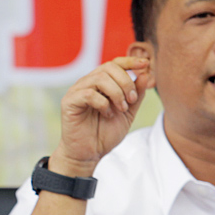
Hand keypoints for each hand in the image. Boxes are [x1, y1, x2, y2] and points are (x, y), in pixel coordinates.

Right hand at [52, 56, 150, 174]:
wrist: (89, 153)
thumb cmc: (105, 133)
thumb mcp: (128, 113)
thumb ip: (136, 95)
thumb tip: (145, 73)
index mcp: (101, 83)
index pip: (114, 63)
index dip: (130, 61)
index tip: (145, 64)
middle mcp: (87, 83)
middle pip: (108, 67)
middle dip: (126, 82)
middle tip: (131, 100)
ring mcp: (77, 91)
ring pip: (99, 78)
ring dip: (116, 93)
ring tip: (121, 109)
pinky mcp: (69, 102)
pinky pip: (88, 94)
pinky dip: (103, 103)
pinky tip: (107, 114)